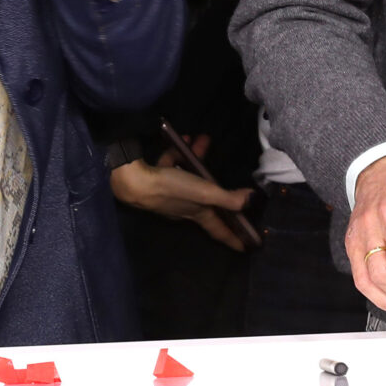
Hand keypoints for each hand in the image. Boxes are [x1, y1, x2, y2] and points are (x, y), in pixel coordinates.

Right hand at [109, 153, 255, 251]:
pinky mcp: (158, 180)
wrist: (134, 181)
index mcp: (197, 213)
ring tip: (203, 140)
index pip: (219, 230)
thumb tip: (252, 200)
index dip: (233, 238)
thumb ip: (228, 198)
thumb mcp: (204, 193)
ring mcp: (170, 194)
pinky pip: (173, 165)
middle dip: (219, 190)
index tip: (247, 247)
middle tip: (229, 182)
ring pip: (190, 177)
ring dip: (198, 160)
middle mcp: (185, 206)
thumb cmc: (172, 189)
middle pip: (207, 202)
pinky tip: (183, 139)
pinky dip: (179, 153)